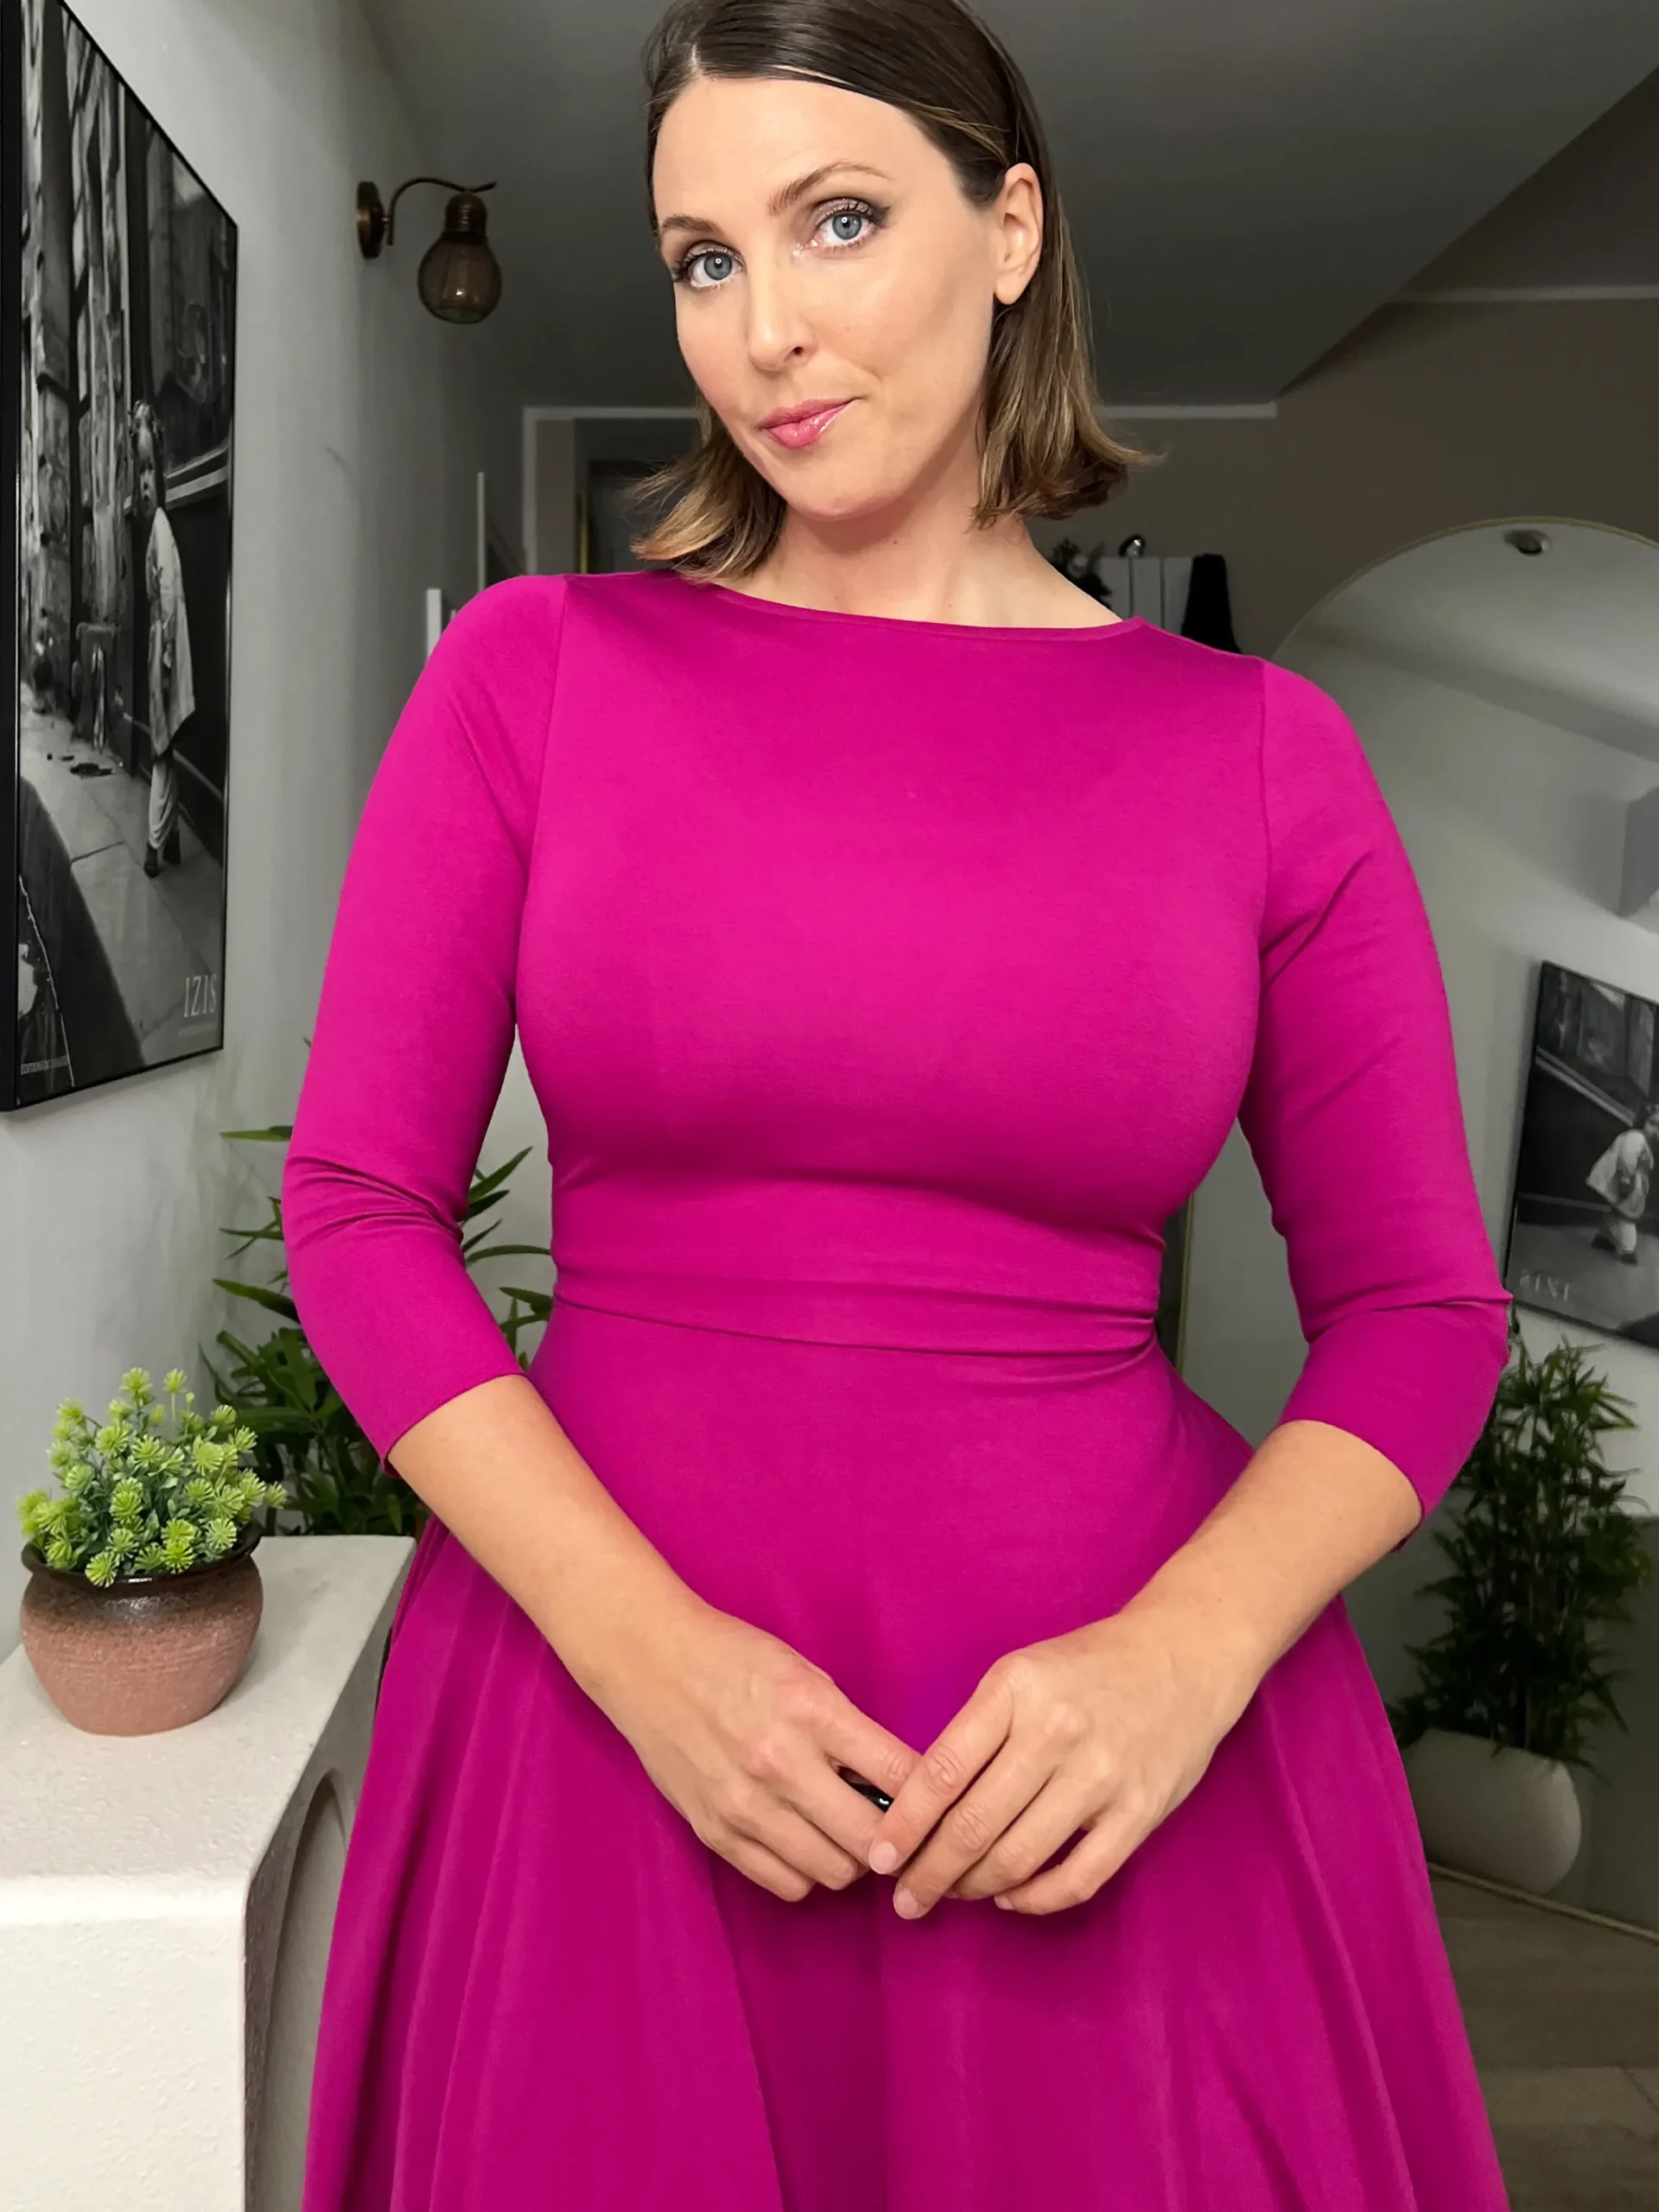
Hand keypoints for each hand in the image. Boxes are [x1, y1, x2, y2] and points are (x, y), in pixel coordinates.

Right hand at [596, 1595, 920, 1903]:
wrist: (650, 1663)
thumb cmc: (736, 1660)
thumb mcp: (807, 1675)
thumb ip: (852, 1732)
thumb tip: (900, 1785)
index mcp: (811, 1711)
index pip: (899, 1774)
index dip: (932, 1796)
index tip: (941, 1803)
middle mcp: (780, 1763)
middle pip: (871, 1840)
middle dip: (896, 1839)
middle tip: (898, 1828)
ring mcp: (744, 1804)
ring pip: (832, 1871)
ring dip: (850, 1858)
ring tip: (848, 1832)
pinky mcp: (716, 1833)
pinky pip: (785, 1883)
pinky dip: (807, 1871)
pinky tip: (806, 1841)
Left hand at [865, 1606, 1254, 1917]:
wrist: (1184, 1657)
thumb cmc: (1087, 1668)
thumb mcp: (1020, 1673)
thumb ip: (976, 1730)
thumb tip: (920, 1805)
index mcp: (1014, 1689)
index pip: (942, 1771)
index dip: (904, 1825)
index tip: (880, 1858)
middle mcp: (1055, 1732)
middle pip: (973, 1825)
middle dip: (930, 1873)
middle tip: (907, 1897)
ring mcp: (1101, 1776)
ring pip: (1018, 1857)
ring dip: (976, 1888)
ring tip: (954, 1895)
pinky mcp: (1139, 1812)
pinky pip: (1077, 1878)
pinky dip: (1035, 1899)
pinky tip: (1011, 1897)